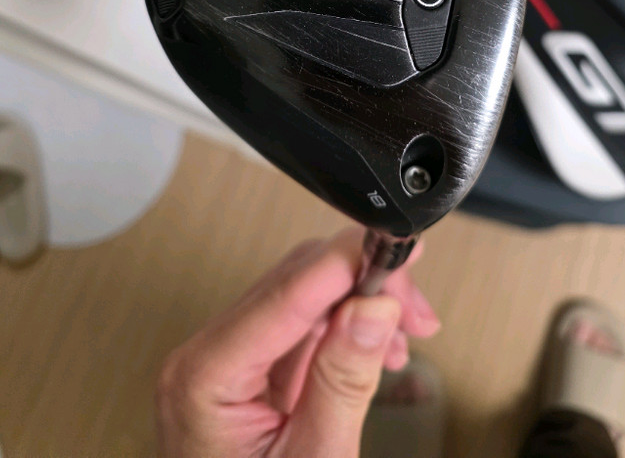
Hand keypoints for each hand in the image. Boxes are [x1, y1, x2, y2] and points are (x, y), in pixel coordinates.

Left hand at [156, 228, 440, 457]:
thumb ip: (342, 381)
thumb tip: (373, 309)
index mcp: (204, 378)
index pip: (283, 295)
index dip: (343, 263)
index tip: (390, 248)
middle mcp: (205, 356)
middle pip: (294, 281)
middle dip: (361, 283)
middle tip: (414, 303)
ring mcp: (224, 361)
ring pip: (303, 294)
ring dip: (360, 302)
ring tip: (407, 329)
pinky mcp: (247, 370)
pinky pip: (301, 325)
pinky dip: (346, 326)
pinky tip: (378, 344)